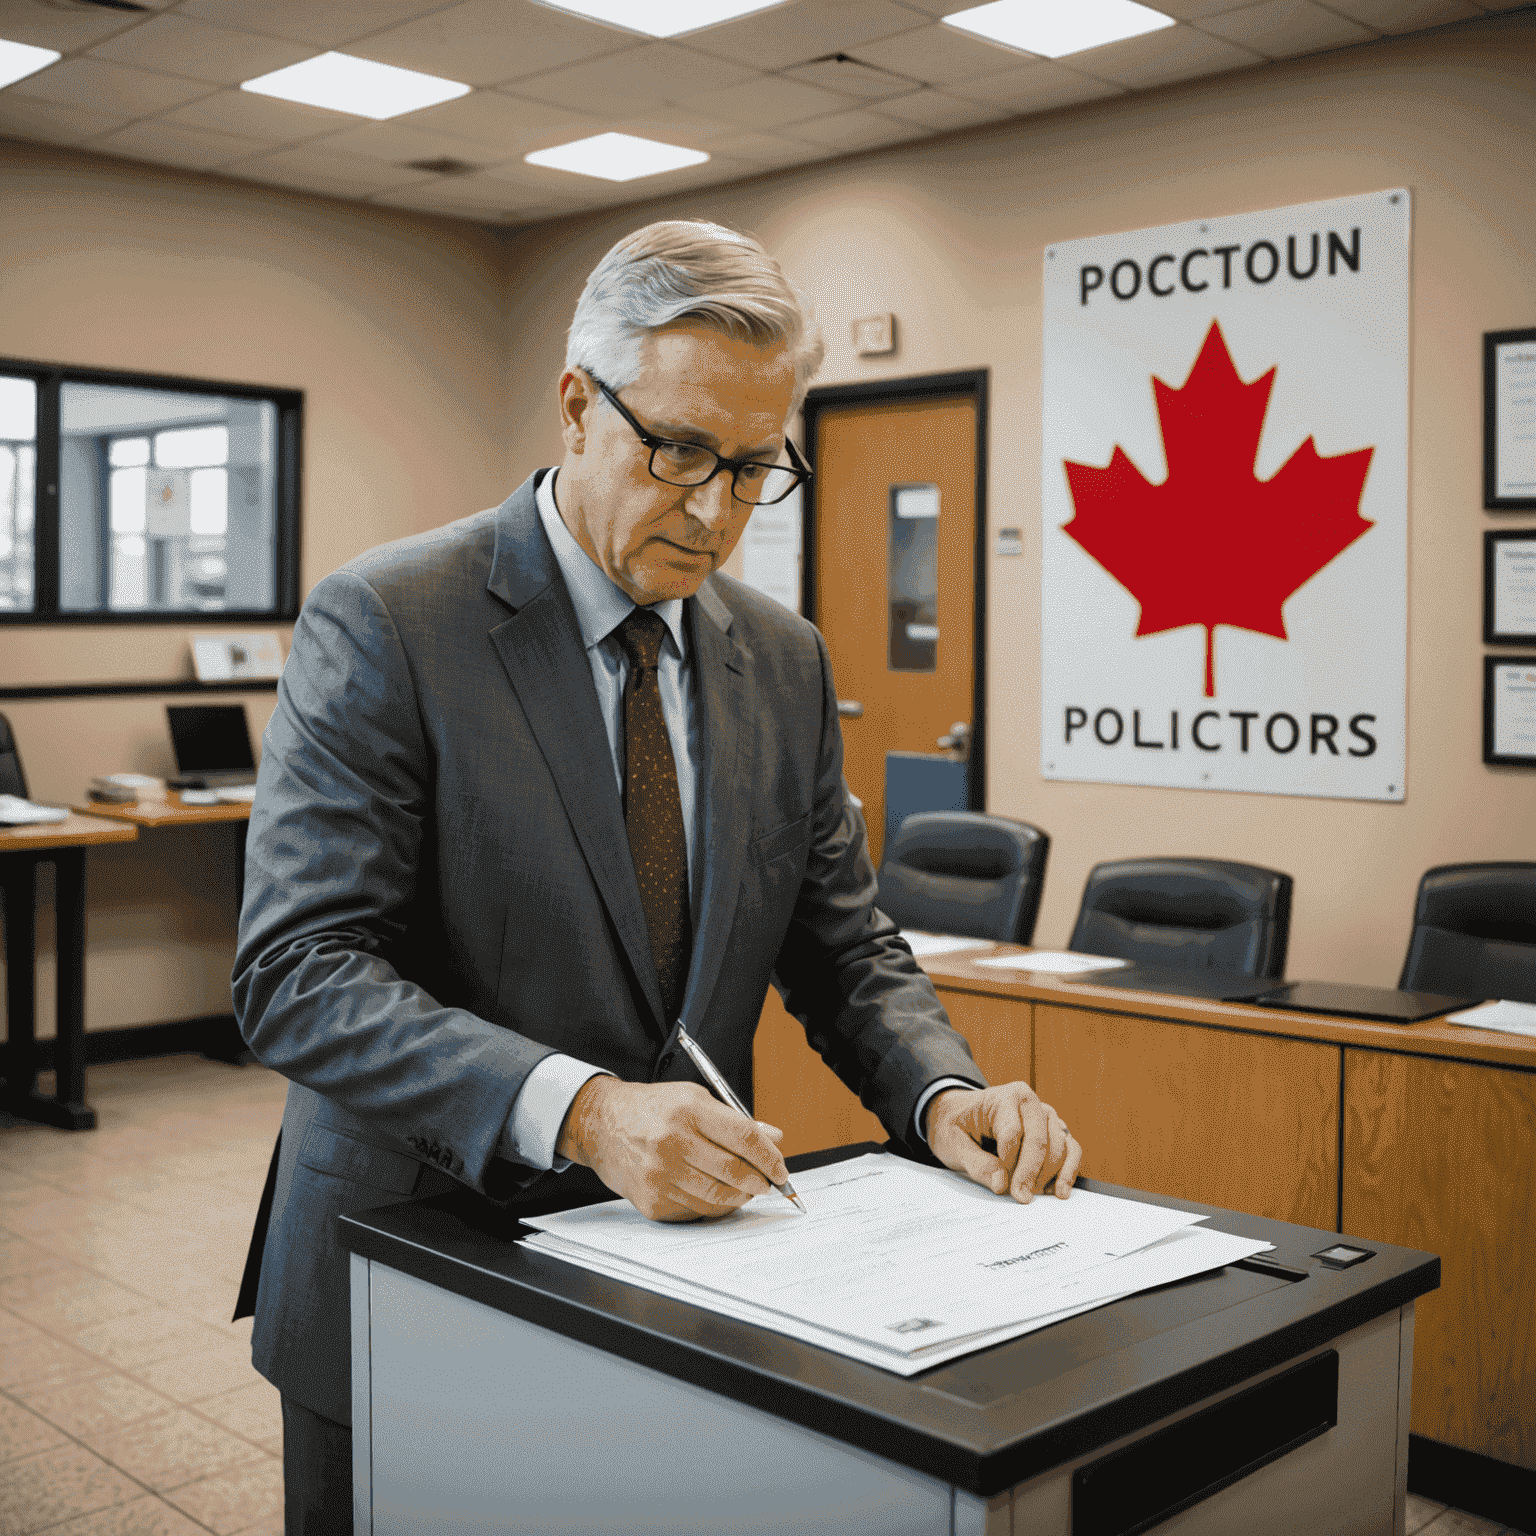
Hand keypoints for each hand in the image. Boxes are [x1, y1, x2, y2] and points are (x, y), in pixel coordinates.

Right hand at [556, 1077, 788, 1221]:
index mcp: (688, 1109)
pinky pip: (695, 1211)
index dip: (769, 1156)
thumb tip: (774, 1139)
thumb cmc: (652, 1109)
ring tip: (745, 1190)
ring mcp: (659, 1173)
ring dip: (740, 1197)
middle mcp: (672, 1141)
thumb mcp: (694, 1099)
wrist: (601, 1124)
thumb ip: (736, 1120)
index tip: (780, 1168)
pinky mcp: (651, 1200)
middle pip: (734, 1171)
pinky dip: (713, 1206)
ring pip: (718, 1197)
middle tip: (768, 1183)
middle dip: (760, 1182)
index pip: (743, 1136)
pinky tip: (715, 1194)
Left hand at [925, 1083, 1080, 1202]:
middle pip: (1039, 1140)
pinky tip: (1059, 1191)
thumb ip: (976, 1163)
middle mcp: (1030, 1102)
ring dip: (1049, 1174)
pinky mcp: (1055, 1131)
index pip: (1014, 1133)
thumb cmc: (956, 1125)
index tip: (1006, 1188)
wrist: (961, 1114)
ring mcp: (1045, 1116)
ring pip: (1059, 1146)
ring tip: (1033, 1193)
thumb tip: (1001, 1183)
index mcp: (1003, 1098)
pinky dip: (1069, 1171)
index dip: (1010, 1164)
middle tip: (1022, 1196)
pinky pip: (1072, 1150)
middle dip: (1031, 1172)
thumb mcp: (952, 1142)